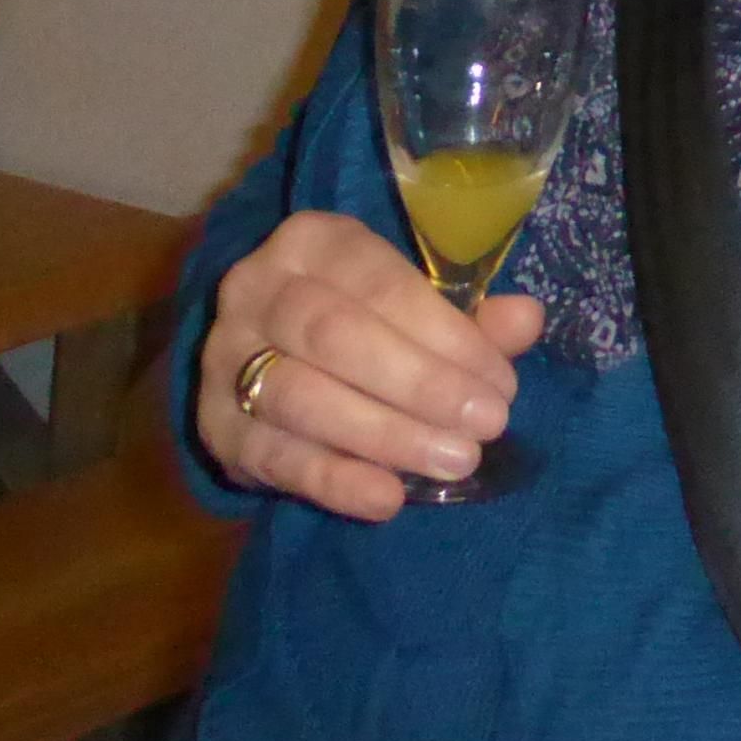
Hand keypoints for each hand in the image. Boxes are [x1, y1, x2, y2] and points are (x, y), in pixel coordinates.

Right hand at [193, 209, 540, 518]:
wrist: (270, 358)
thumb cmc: (364, 322)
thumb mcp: (416, 306)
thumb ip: (470, 318)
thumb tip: (526, 320)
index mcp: (313, 242)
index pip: (379, 282)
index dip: (445, 334)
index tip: (500, 382)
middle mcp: (257, 289)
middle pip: (335, 335)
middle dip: (420, 384)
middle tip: (486, 426)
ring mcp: (225, 358)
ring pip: (302, 396)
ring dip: (385, 433)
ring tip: (456, 461)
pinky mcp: (214, 426)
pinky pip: (275, 456)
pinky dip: (334, 480)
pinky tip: (388, 498)